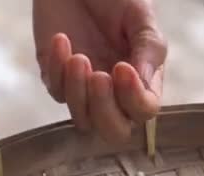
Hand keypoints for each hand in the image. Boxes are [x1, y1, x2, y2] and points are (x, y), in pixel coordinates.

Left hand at [33, 0, 166, 142]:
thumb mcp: (139, 16)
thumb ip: (147, 48)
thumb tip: (144, 83)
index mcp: (142, 78)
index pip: (143, 111)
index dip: (134, 100)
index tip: (122, 68)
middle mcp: (115, 91)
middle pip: (113, 131)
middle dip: (105, 111)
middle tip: (99, 77)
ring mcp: (84, 89)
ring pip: (81, 120)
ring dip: (78, 92)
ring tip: (78, 56)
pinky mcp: (57, 78)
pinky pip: (56, 91)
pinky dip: (57, 68)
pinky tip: (62, 40)